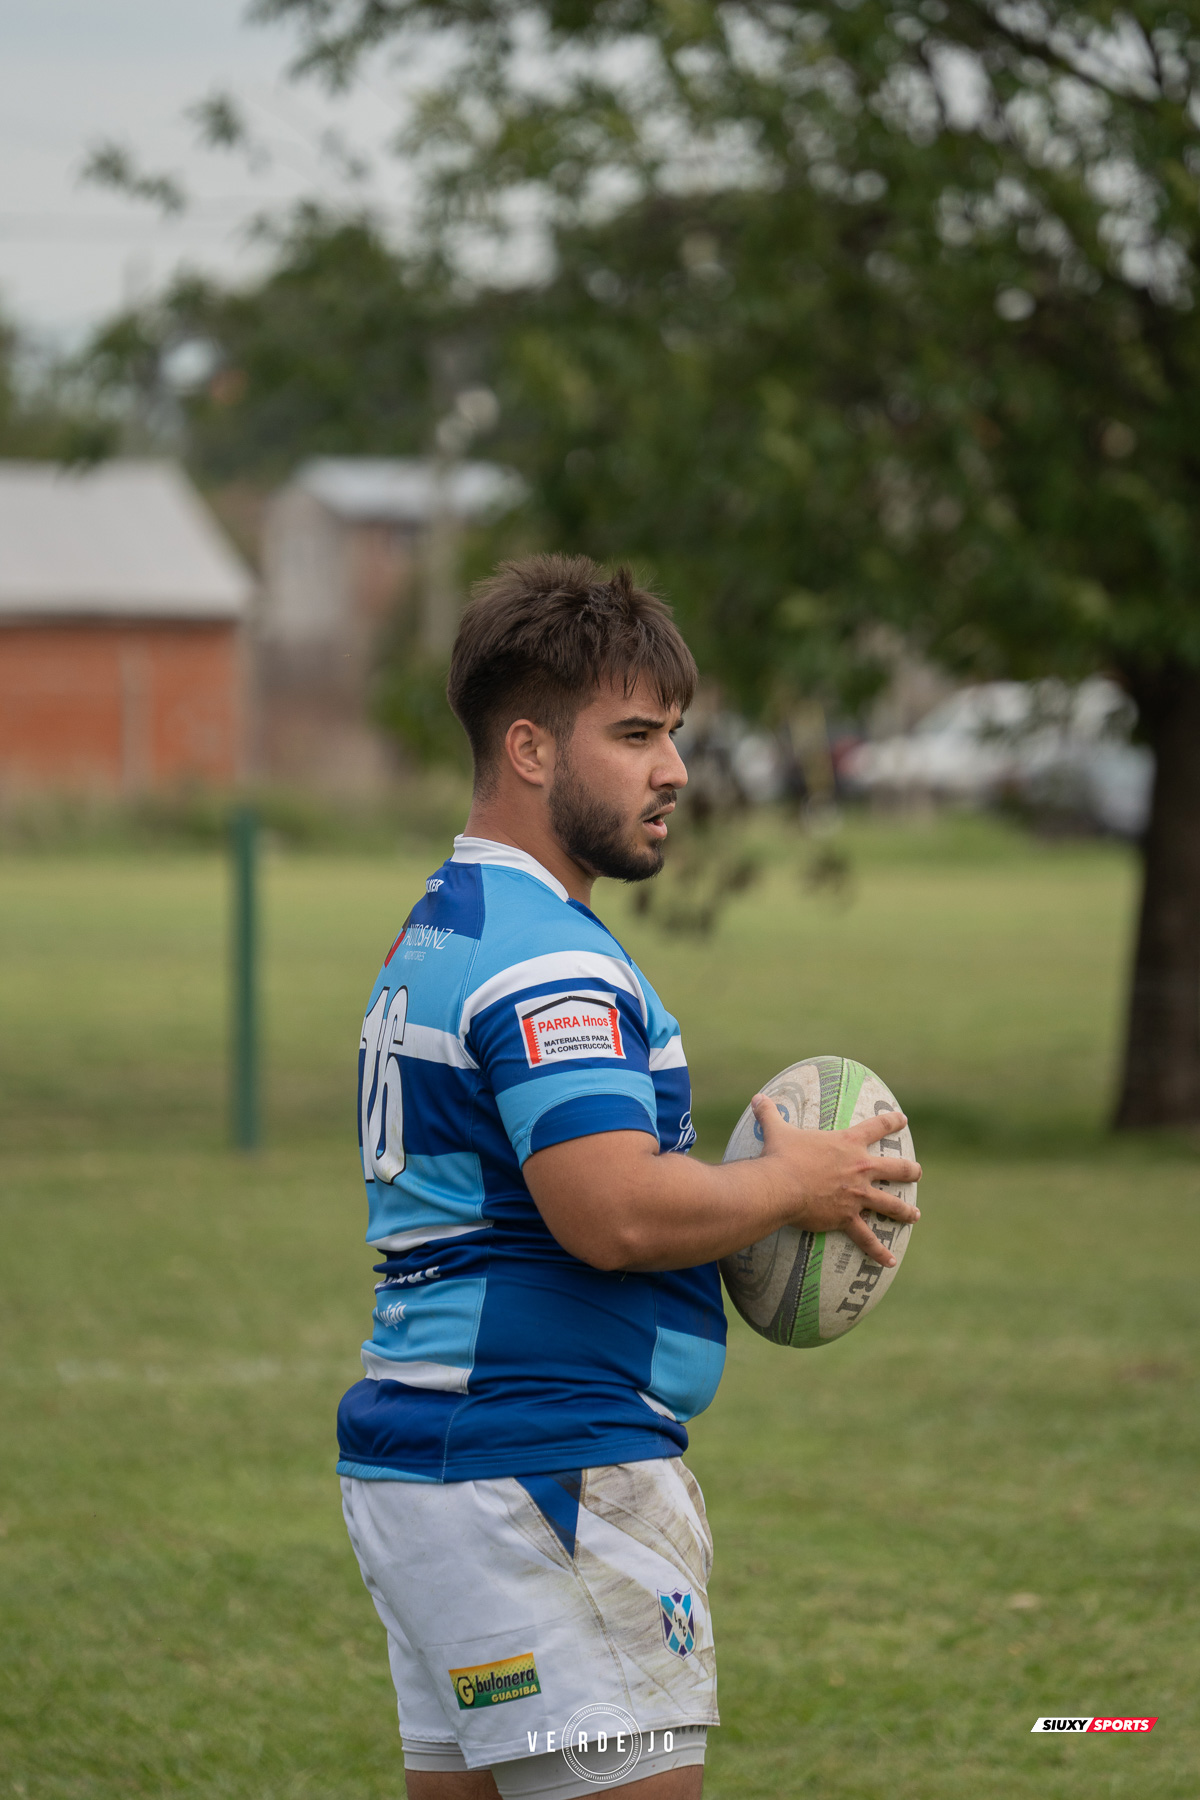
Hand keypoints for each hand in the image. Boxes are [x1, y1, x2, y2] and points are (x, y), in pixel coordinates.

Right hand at [751, 1095, 921, 1268]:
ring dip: (905, 1211)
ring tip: (914, 1216)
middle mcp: (860, 1168)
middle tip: (917, 1173)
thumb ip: (770, 1113)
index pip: (877, 1127)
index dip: (892, 1121)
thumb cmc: (781, 1156)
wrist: (780, 1185)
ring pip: (890, 1204)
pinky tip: (890, 1261)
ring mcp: (857, 1195)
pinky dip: (878, 1251)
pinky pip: (867, 1237)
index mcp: (847, 1143)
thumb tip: (757, 1098)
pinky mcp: (848, 1217)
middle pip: (897, 1168)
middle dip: (910, 1171)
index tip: (903, 1119)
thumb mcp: (777, 1129)